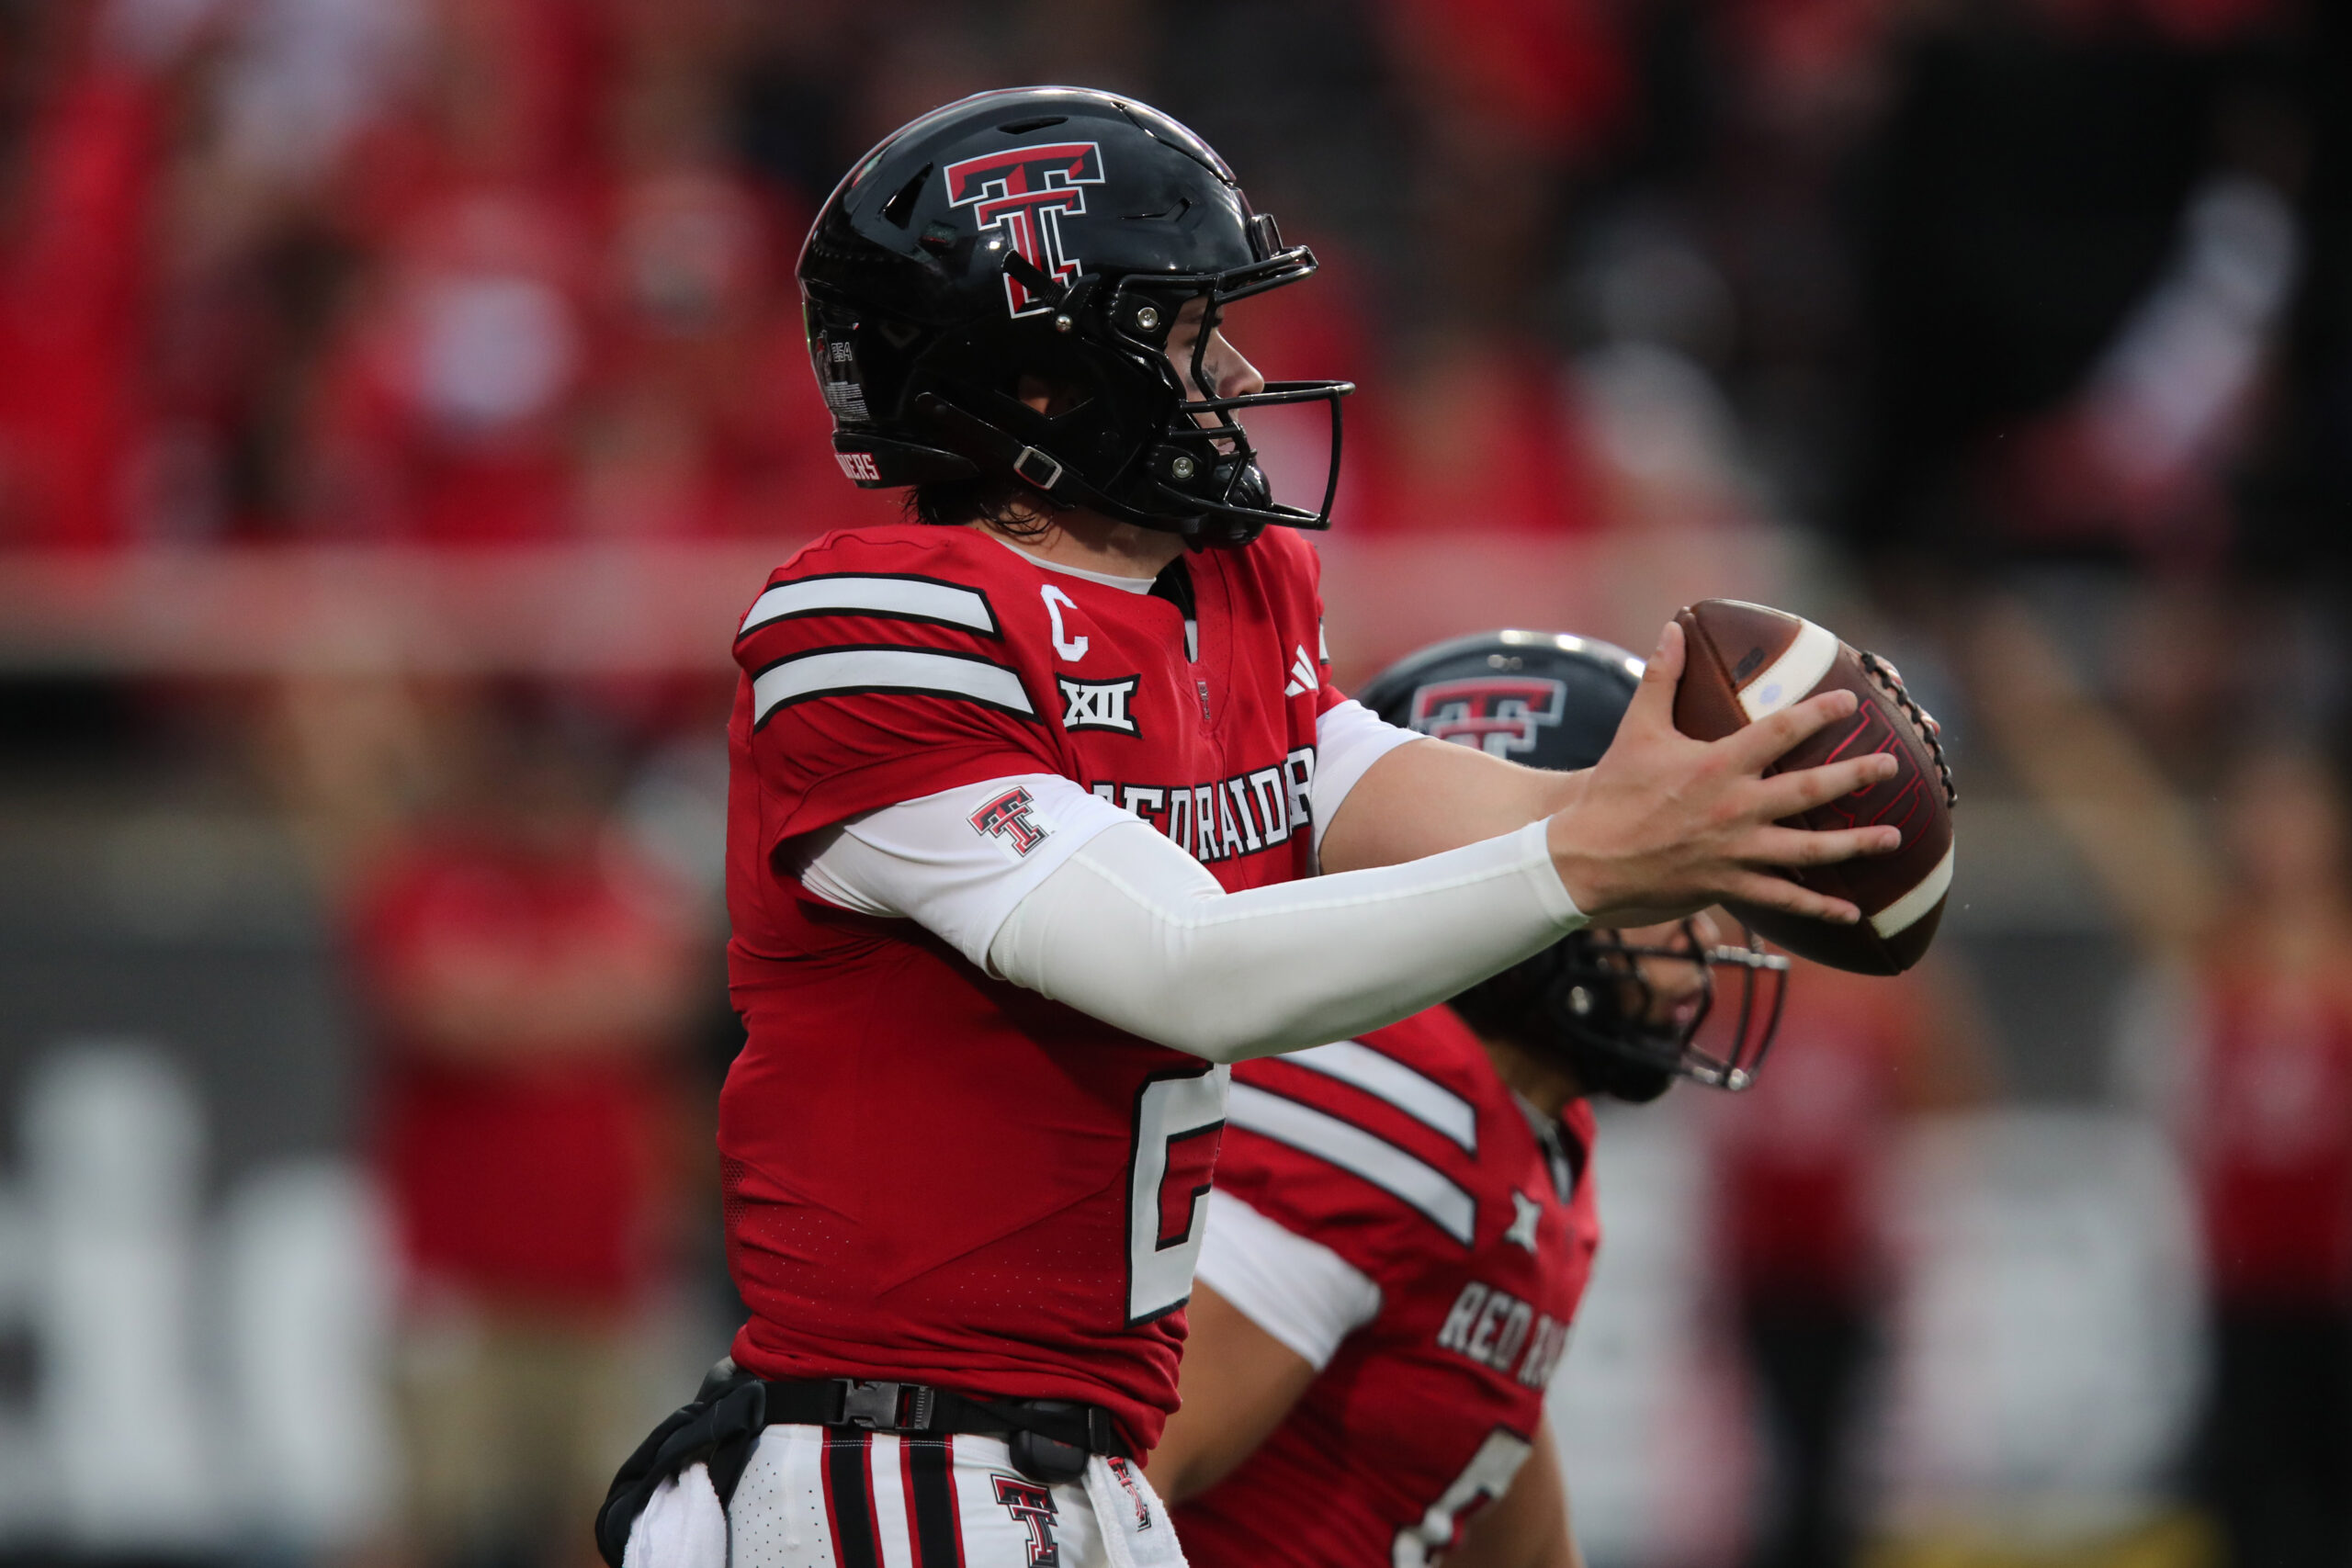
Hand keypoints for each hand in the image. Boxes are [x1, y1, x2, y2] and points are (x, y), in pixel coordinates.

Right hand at [1547, 620, 1901, 925]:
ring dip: (1856, 844)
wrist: (1587, 861)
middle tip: (1892, 767)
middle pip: (1811, 789)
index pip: (1781, 731)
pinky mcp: (1729, 885)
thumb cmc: (1612, 793)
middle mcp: (1736, 807)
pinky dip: (1820, 907)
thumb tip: (1675, 627)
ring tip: (1895, 837)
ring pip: (1810, 849)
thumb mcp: (1635, 729)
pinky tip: (1853, 912)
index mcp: (1717, 764)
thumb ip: (1662, 677)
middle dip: (1857, 776)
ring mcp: (1737, 850)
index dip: (1819, 712)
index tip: (1850, 702)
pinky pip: (1784, 898)